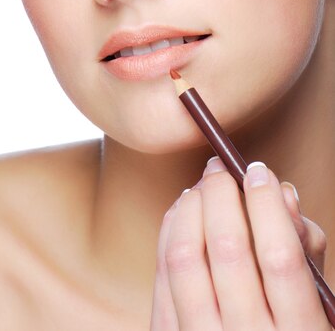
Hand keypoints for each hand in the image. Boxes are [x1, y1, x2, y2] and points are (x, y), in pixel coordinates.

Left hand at [150, 158, 329, 329]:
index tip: (258, 170)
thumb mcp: (318, 300)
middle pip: (227, 248)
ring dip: (190, 208)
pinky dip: (170, 231)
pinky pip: (162, 274)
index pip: (279, 256)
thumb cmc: (289, 328)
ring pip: (185, 258)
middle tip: (220, 166)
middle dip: (220, 193)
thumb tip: (281, 191)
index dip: (266, 204)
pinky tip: (182, 210)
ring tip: (200, 186)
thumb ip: (304, 248)